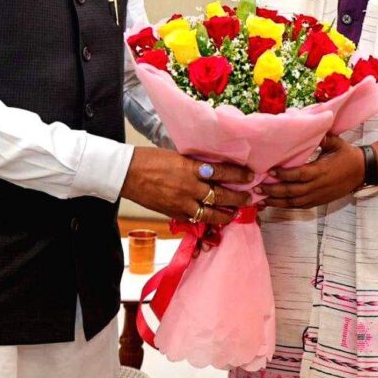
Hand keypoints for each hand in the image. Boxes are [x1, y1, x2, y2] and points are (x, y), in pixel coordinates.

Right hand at [121, 147, 252, 225]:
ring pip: (210, 213)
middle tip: (249, 198)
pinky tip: (213, 220)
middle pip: (221, 195)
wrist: (127, 173)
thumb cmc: (149, 159)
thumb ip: (194, 164)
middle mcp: (189, 187)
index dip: (238, 175)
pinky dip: (206, 221)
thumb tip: (211, 168)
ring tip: (235, 213)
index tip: (250, 176)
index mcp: (190, 168)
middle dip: (238, 198)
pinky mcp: (173, 213)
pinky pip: (194, 220)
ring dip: (225, 214)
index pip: (221, 172)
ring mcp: (181, 203)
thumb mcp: (176, 156)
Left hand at [258, 135, 363, 208]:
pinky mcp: (318, 202)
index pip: (300, 175)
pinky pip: (300, 206)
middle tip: (257, 187)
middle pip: (293, 191)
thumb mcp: (337, 142)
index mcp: (321, 171)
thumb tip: (312, 127)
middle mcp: (318, 186)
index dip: (284, 175)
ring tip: (260, 198)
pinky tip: (274, 203)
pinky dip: (286, 206)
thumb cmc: (347, 154)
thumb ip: (324, 137)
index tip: (270, 171)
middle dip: (274, 190)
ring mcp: (318, 196)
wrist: (363, 171)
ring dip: (277, 201)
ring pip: (294, 202)